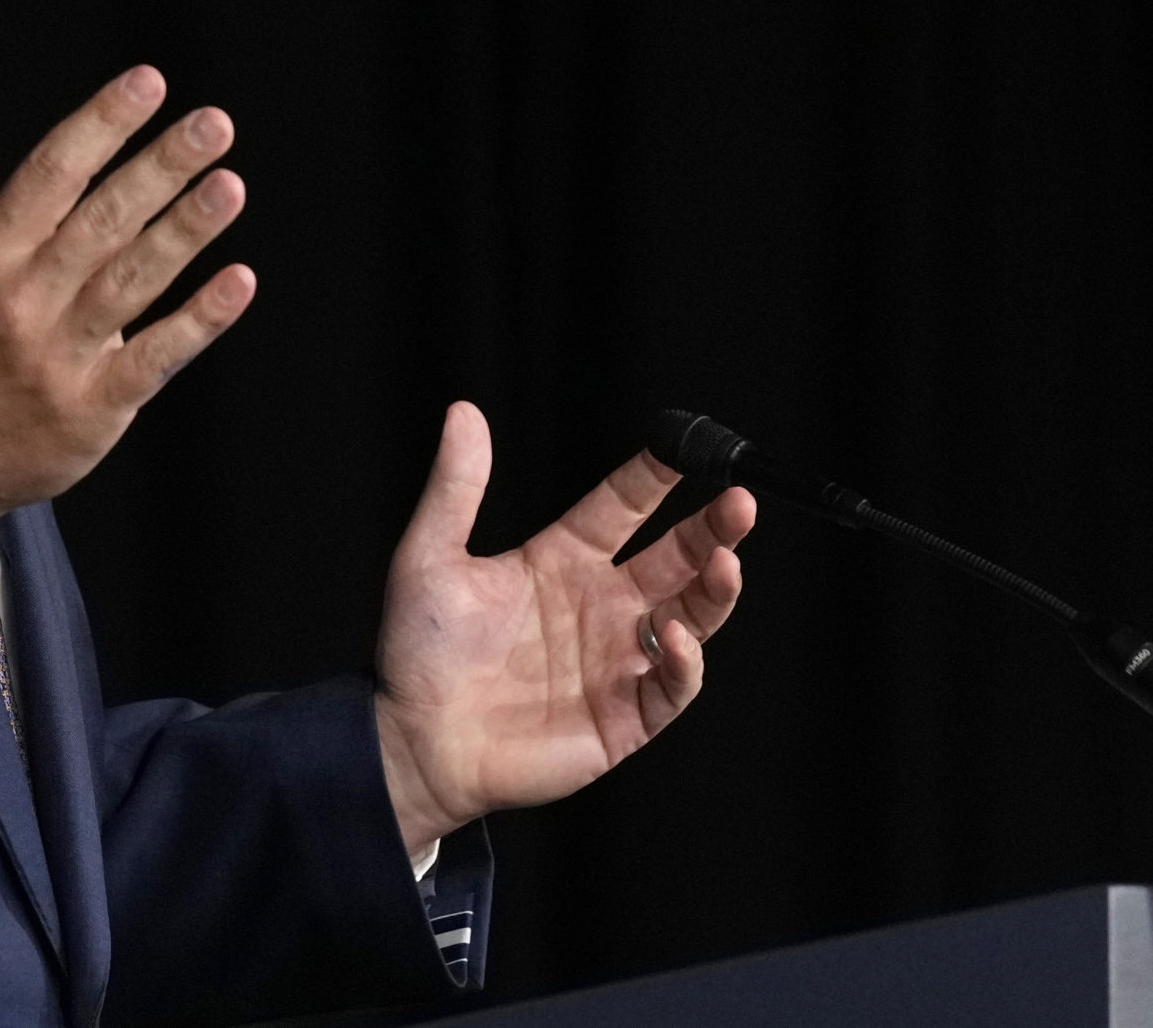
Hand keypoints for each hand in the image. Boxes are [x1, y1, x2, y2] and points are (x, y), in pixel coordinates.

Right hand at [0, 68, 254, 590]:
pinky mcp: (92, 410)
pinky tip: (238, 283)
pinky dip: (198, 321)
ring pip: (131, 281)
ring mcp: (59, 357)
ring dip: (185, 231)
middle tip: (215, 123)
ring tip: (231, 185)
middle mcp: (21, 301)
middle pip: (101, 221)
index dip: (101, 125)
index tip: (149, 82)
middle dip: (160, 166)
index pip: (50, 174)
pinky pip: (153, 358)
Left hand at [373, 402, 756, 854]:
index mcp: (560, 561)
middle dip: (712, 530)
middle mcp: (599, 605)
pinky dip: (683, 662)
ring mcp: (615, 660)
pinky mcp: (623, 716)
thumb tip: (464, 411)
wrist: (411, 739)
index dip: (653, 477)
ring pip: (689, 617)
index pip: (621, 508)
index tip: (684, 446)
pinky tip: (674, 636)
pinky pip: (672, 686)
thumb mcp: (430, 556)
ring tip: (726, 561)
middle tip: (741, 502)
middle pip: (675, 559)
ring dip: (714, 591)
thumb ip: (456, 488)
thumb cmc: (418, 650)